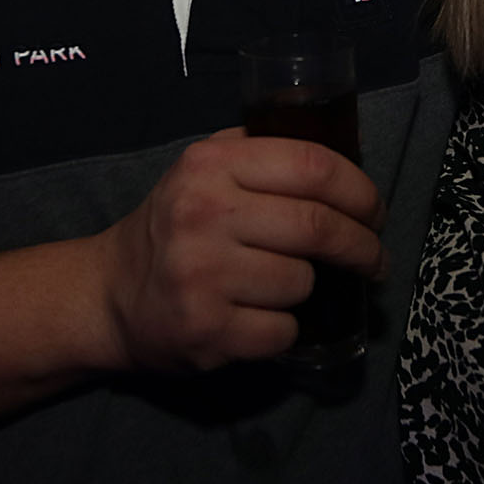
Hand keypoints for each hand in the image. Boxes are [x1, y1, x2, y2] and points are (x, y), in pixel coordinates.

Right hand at [92, 128, 382, 374]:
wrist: (109, 295)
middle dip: (361, 246)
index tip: (374, 212)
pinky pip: (282, 331)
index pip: (313, 166)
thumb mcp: (203, 170)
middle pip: (318, 227)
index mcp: (210, 164)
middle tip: (373, 258)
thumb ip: (260, 153)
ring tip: (281, 285)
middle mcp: (203, 213)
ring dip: (307, 288)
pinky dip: (283, 329)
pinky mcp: (207, 330)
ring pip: (301, 282)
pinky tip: (257, 318)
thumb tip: (344, 163)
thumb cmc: (173, 227)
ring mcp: (202, 275)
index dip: (360, 191)